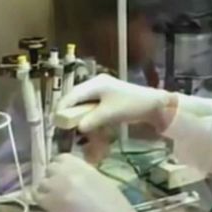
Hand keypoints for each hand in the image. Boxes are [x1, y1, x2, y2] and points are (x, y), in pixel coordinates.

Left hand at [35, 153, 138, 211]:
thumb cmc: (114, 201)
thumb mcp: (98, 178)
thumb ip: (82, 173)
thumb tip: (71, 175)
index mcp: (79, 164)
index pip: (61, 158)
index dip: (62, 167)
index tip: (65, 174)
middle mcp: (65, 172)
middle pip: (49, 169)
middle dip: (54, 176)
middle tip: (60, 187)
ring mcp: (55, 188)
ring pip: (41, 183)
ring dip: (47, 189)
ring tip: (56, 198)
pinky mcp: (50, 204)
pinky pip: (38, 198)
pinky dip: (43, 200)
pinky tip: (52, 206)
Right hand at [57, 74, 175, 132]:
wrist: (155, 104)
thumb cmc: (132, 106)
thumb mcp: (110, 114)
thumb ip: (91, 120)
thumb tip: (78, 127)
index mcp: (96, 83)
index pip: (73, 94)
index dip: (63, 107)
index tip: (56, 121)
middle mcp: (98, 84)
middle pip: (77, 98)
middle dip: (71, 112)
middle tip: (64, 126)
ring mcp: (104, 90)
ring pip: (85, 103)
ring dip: (82, 115)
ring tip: (77, 127)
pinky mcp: (110, 98)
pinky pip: (94, 106)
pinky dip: (91, 116)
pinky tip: (91, 125)